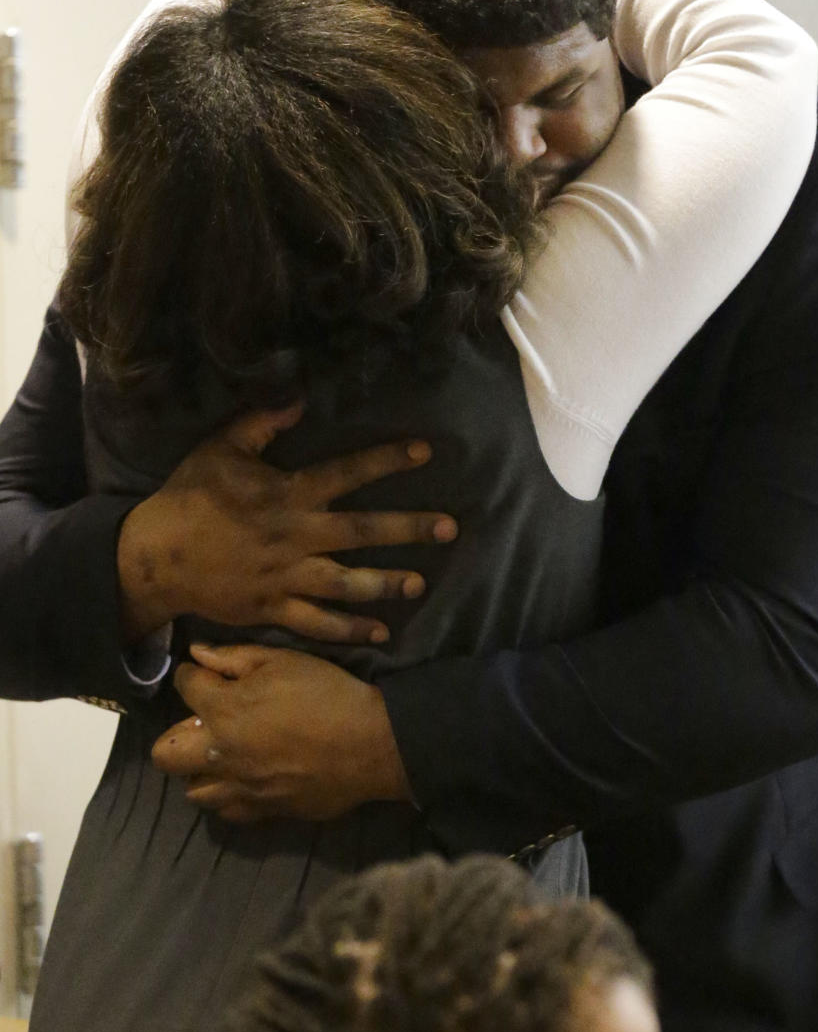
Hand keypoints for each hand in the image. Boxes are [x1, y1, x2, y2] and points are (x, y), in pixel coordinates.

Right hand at [116, 402, 456, 644]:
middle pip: (362, 532)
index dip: (388, 460)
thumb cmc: (188, 498)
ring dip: (387, 583)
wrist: (153, 559)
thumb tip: (300, 400)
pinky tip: (381, 631)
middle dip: (409, 529)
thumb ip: (262, 423)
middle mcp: (295, 536)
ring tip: (421, 583)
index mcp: (287, 494)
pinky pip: (317, 623)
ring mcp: (285, 577)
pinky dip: (349, 629)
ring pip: (347, 583)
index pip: (347, 473)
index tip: (426, 451)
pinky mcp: (273, 610)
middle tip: (450, 527)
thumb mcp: (220, 448)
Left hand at [151, 643, 410, 822]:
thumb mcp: (283, 660)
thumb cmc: (327, 693)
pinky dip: (229, 795)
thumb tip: (196, 654)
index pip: (183, 687)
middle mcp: (220, 753)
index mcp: (223, 709)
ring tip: (224, 755)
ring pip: (193, 790)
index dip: (189, 675)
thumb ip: (235, 658)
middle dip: (175, 734)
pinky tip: (247, 779)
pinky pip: (228, 811)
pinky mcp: (263, 812)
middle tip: (205, 723)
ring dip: (201, 770)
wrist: (370, 744)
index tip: (201, 673)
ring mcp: (240, 789)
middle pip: (164, 754)